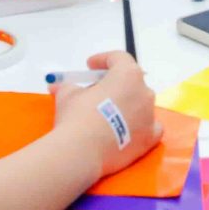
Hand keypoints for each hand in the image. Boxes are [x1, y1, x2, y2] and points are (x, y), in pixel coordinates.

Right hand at [53, 53, 159, 174]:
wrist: (83, 151)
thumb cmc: (77, 115)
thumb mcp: (68, 94)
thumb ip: (68, 87)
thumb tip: (58, 87)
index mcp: (128, 74)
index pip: (119, 59)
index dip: (103, 60)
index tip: (90, 66)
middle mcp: (144, 92)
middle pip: (131, 82)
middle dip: (114, 84)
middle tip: (95, 91)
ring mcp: (150, 116)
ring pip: (140, 104)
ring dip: (126, 104)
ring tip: (107, 114)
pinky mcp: (150, 138)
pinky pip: (149, 127)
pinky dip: (138, 126)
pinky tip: (125, 129)